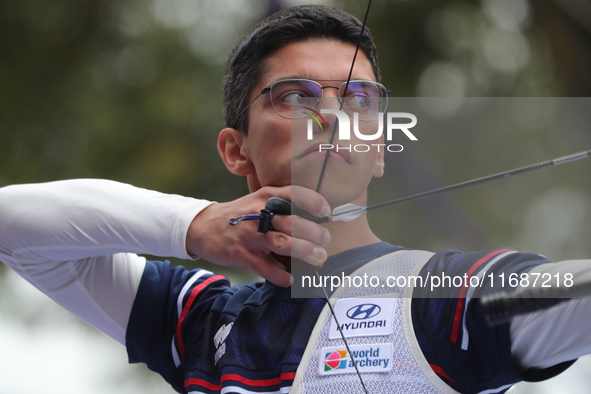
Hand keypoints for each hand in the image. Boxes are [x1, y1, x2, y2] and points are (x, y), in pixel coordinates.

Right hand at [186, 186, 330, 286]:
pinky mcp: (241, 255)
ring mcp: (249, 235)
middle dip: (314, 233)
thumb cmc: (238, 215)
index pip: (293, 193)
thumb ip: (281, 205)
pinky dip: (282, 275)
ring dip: (305, 252)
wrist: (203, 227)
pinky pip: (266, 268)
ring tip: (319, 258)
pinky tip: (291, 279)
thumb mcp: (257, 200)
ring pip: (282, 244)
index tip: (326, 210)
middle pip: (292, 222)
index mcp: (264, 197)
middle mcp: (257, 214)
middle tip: (326, 240)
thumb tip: (314, 219)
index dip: (313, 201)